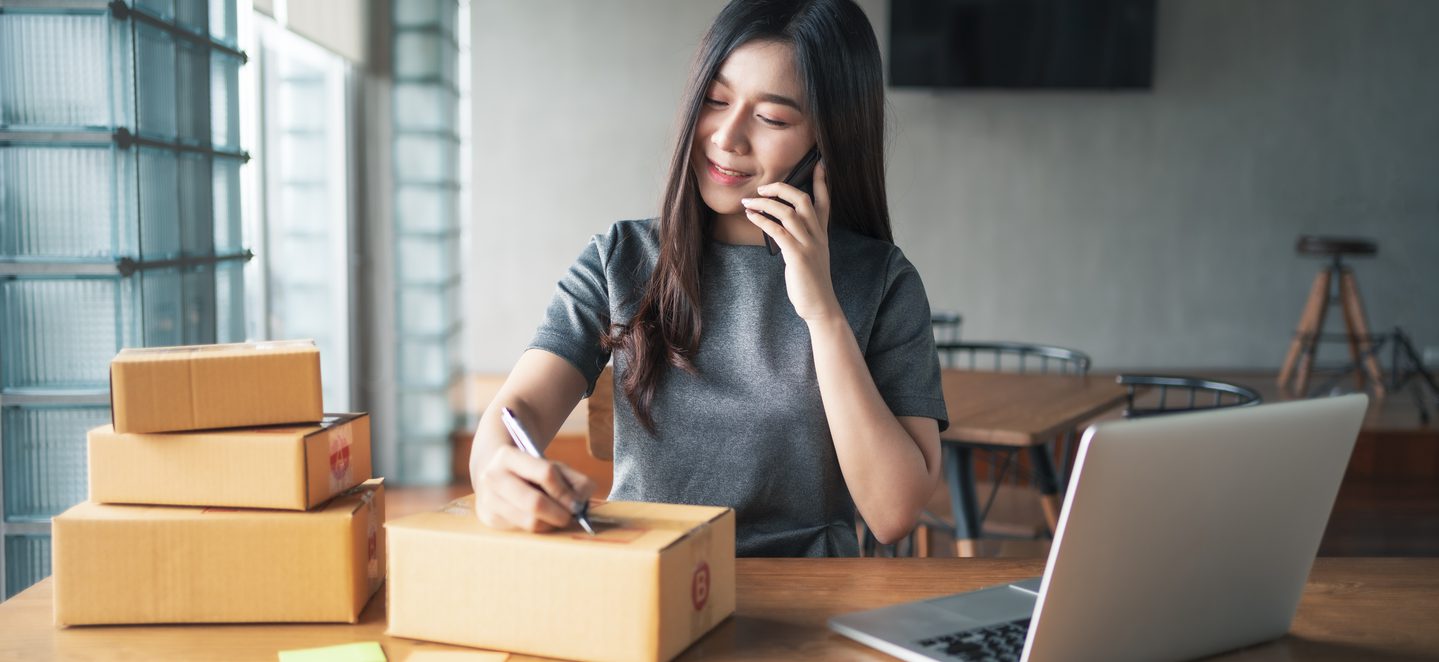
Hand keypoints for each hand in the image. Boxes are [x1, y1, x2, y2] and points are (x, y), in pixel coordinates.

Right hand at [474, 445, 594, 531]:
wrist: (496, 475)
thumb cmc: (531, 471)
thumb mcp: (553, 466)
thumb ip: (575, 480)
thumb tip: (581, 502)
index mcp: (508, 455)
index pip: (546, 473)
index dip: (566, 491)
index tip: (578, 503)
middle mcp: (492, 476)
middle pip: (535, 502)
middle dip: (559, 513)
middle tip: (570, 517)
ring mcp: (488, 499)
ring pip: (529, 521)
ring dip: (550, 523)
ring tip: (557, 517)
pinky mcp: (489, 518)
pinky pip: (523, 530)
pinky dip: (539, 528)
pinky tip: (541, 519)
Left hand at [740, 161, 841, 322]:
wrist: (820, 306)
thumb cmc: (811, 282)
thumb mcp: (811, 255)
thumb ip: (801, 239)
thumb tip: (780, 226)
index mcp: (822, 234)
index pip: (824, 201)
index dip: (821, 181)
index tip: (818, 163)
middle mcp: (818, 235)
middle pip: (803, 199)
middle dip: (782, 188)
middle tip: (763, 187)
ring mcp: (809, 245)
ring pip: (788, 212)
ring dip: (765, 203)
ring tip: (748, 201)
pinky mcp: (797, 256)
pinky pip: (778, 230)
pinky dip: (763, 220)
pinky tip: (751, 215)